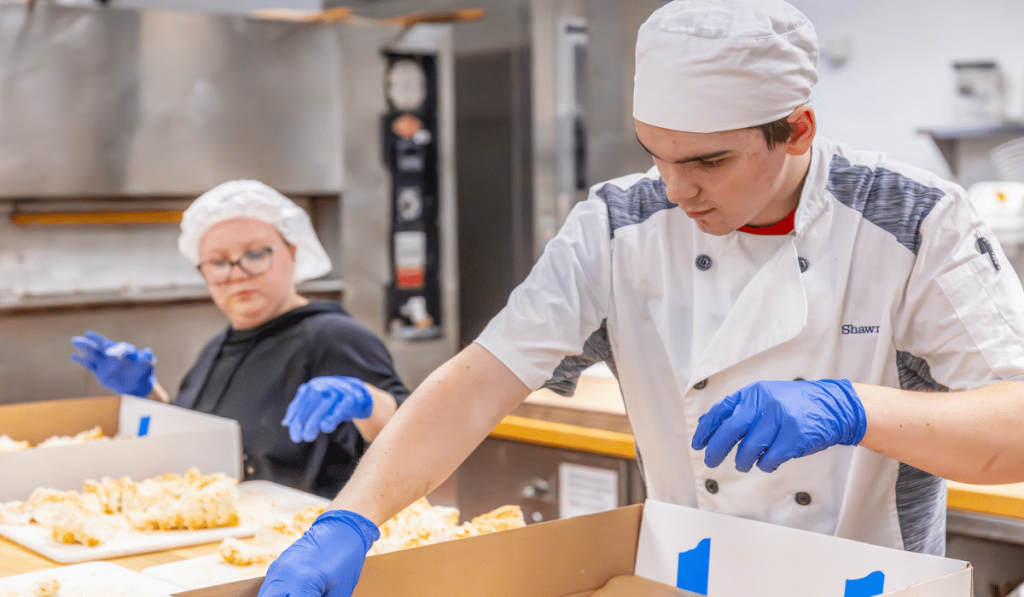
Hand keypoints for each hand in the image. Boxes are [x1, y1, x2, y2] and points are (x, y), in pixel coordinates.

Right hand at [70, 331, 155, 396]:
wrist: (136, 385)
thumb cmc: (143, 372)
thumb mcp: (147, 365)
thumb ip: (147, 358)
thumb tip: (148, 352)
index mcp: (125, 351)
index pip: (119, 347)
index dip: (115, 349)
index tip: (109, 352)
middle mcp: (113, 354)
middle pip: (102, 346)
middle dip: (94, 341)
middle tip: (86, 335)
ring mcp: (105, 362)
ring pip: (93, 353)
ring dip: (85, 347)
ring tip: (75, 341)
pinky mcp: (99, 371)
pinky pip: (89, 365)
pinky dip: (82, 360)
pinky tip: (73, 356)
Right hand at [257, 509, 379, 596]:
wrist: (343, 528)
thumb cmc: (346, 560)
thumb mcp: (339, 592)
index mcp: (302, 581)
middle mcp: (284, 574)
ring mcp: (278, 568)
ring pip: (266, 595)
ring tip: (294, 596)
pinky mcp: (277, 565)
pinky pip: (269, 588)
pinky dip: (275, 596)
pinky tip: (289, 596)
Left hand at [283, 376, 373, 442]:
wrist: (361, 394)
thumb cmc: (335, 402)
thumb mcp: (317, 404)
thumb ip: (303, 411)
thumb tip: (285, 423)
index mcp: (314, 385)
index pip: (300, 402)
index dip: (294, 418)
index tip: (294, 434)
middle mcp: (325, 385)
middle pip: (310, 402)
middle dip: (302, 420)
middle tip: (299, 437)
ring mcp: (339, 390)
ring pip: (324, 404)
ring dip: (314, 421)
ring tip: (309, 436)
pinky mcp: (353, 398)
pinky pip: (341, 407)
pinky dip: (333, 416)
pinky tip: (327, 425)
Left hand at [691, 379, 865, 472]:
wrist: (833, 407)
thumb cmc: (796, 405)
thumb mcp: (766, 397)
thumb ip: (741, 408)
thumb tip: (707, 424)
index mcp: (753, 393)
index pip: (721, 411)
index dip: (706, 429)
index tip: (697, 443)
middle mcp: (764, 403)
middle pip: (729, 431)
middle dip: (716, 449)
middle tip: (710, 461)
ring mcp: (780, 419)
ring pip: (748, 449)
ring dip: (743, 461)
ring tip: (745, 463)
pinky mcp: (794, 437)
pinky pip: (769, 459)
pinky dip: (765, 464)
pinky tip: (768, 462)